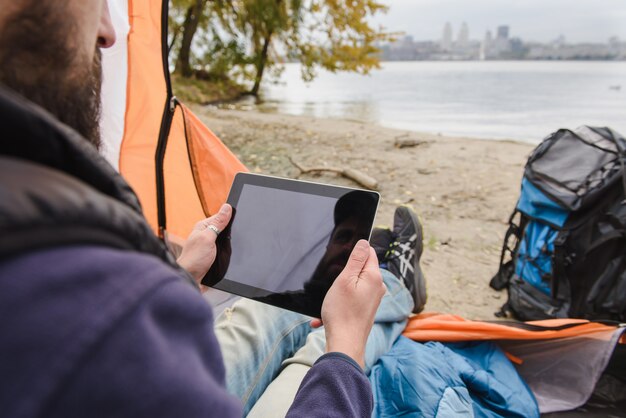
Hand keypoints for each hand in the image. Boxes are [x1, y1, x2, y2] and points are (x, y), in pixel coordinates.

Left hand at [177, 204, 231, 288]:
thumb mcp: (207, 237)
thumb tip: (226, 207)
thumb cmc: (194, 259)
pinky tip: (231, 255)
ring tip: (231, 249)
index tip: (241, 219)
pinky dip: (230, 252)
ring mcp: (211, 245)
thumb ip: (217, 223)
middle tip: (234, 239)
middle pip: (226, 229)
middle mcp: (207, 234)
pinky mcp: (215, 255)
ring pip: (228, 240)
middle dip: (232, 233)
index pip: (221, 216)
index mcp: (204, 226)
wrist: (190, 279)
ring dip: (232, 245)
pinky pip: (227, 250)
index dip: (231, 218)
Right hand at [315, 240, 385, 368]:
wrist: (345, 344)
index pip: (368, 252)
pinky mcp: (366, 310)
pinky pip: (351, 300)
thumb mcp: (345, 280)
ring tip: (329, 302)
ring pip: (353, 285)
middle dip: (344, 273)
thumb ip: (356, 260)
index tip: (341, 261)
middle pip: (360, 269)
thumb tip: (364, 243)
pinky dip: (339, 304)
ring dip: (338, 291)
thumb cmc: (342, 313)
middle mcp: (377, 288)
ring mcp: (372, 300)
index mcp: (374, 277)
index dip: (354, 253)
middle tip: (332, 283)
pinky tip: (326, 315)